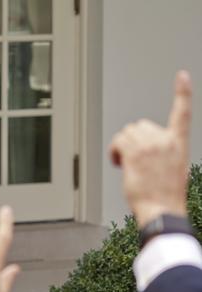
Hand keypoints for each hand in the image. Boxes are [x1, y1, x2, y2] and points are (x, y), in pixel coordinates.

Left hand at [109, 70, 190, 226]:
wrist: (162, 209)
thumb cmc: (166, 196)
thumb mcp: (172, 169)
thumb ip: (162, 153)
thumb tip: (143, 153)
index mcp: (179, 143)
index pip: (183, 112)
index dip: (182, 92)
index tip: (182, 76)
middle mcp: (166, 141)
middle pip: (140, 124)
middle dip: (132, 139)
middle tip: (132, 159)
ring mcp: (150, 146)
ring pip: (126, 133)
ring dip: (121, 146)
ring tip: (126, 164)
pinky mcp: (135, 153)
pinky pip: (117, 142)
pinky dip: (114, 152)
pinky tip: (119, 164)